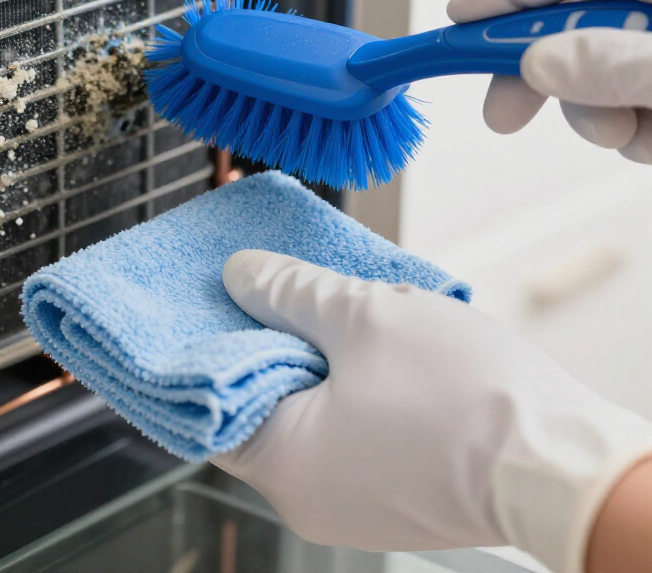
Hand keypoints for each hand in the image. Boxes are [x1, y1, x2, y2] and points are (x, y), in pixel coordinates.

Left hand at [211, 250, 651, 572]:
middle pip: (262, 400)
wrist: (565, 465)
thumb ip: (289, 291)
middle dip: (274, 338)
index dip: (214, 338)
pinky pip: (348, 431)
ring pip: (310, 412)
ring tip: (339, 307)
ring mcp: (351, 502)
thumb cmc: (462, 397)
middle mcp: (306, 497)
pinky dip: (350, 387)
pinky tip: (374, 347)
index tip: (221, 294)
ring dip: (319, 358)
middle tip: (284, 284)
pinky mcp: (391, 495)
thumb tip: (240, 275)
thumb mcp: (361, 317)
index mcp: (282, 463)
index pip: (211, 397)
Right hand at [446, 0, 651, 161]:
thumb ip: (612, 65)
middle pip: (575, 23)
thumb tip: (538, 65)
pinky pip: (639, 95)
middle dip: (544, 76)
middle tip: (503, 115)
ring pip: (606, 69)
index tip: (457, 20)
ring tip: (633, 137)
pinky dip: (640, 125)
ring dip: (602, 113)